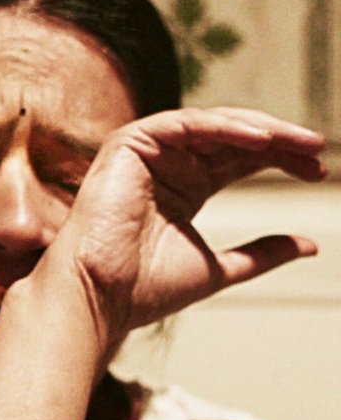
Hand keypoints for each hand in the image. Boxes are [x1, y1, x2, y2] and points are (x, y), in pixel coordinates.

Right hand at [44, 107, 327, 345]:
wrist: (100, 296)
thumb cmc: (143, 289)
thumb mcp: (219, 268)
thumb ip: (261, 254)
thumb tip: (311, 246)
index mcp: (184, 189)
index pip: (240, 160)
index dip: (281, 160)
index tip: (320, 172)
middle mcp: (167, 166)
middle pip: (232, 138)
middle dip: (277, 140)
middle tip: (318, 149)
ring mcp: (146, 153)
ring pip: (211, 124)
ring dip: (258, 129)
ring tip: (296, 143)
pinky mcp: (128, 145)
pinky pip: (184, 124)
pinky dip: (222, 127)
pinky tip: (259, 140)